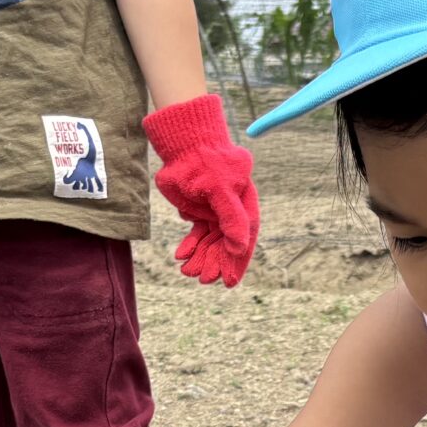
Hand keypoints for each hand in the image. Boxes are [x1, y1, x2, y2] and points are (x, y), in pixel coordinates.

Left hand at [145, 94, 260, 287]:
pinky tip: (180, 255)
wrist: (184, 144)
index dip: (238, 260)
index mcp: (244, 204)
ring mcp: (215, 212)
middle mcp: (232, 210)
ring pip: (210, 242)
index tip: (230, 281)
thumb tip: (239, 247)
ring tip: (187, 272)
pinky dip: (189, 246)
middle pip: (227, 243)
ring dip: (200, 258)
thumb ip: (231, 217)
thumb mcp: (220, 188)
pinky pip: (196, 234)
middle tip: (204, 279)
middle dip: (216, 262)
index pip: (245, 236)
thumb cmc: (206, 161)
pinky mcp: (198, 211)